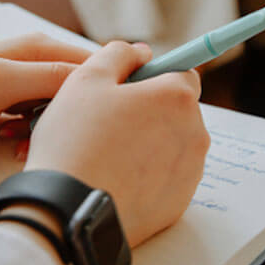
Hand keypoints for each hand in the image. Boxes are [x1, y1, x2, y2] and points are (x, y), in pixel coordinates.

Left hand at [0, 34, 91, 146]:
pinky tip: (10, 143)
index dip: (104, 91)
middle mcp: (35, 60)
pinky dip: (29, 134)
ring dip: (48, 130)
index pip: (96, 64)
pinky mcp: (8, 103)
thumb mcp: (2, 82)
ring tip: (22, 144)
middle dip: (72, 117)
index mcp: (41, 46)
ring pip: (59, 109)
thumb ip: (52, 77)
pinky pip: (36, 119)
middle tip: (50, 138)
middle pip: (79, 90)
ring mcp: (21, 82)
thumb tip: (100, 76)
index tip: (98, 121)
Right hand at [25, 41, 209, 247]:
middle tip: (108, 123)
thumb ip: (118, 54)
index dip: (155, 76)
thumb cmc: (75, 142)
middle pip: (178, 111)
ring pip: (172, 145)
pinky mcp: (178, 204)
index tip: (129, 88)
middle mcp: (195, 134)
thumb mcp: (86, 79)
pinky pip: (165, 179)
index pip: (182, 72)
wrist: (69, 212)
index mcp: (177, 98)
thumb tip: (141, 52)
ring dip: (149, 144)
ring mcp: (190, 173)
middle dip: (151, 112)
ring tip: (107, 155)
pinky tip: (114, 179)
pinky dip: (146, 176)